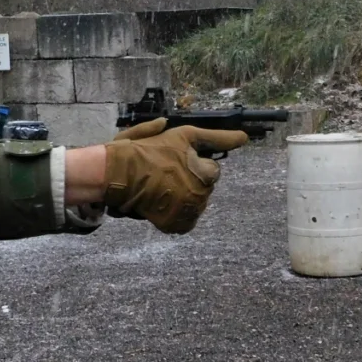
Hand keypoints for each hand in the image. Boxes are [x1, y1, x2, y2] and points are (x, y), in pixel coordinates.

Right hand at [103, 124, 248, 233]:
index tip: (177, 160)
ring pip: (194, 204)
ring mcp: (188, 212)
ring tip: (161, 188)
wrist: (118, 173)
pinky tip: (161, 202)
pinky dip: (175, 214)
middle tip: (166, 174)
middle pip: (204, 188)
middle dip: (190, 181)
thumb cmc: (148, 151)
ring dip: (183, 198)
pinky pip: (184, 222)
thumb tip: (243, 138)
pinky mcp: (175, 225)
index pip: (212, 170)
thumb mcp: (183, 135)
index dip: (195, 163)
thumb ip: (215, 137)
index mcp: (207, 174)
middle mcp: (201, 195)